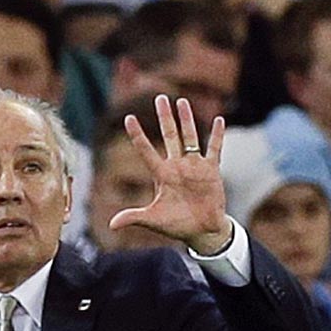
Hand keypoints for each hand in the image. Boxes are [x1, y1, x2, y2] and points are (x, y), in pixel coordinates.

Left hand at [109, 95, 230, 256]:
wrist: (201, 232)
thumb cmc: (177, 225)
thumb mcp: (153, 220)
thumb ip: (134, 218)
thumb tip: (112, 225)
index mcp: (162, 175)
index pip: (146, 151)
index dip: (138, 135)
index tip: (129, 118)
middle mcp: (177, 166)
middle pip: (170, 136)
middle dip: (164, 118)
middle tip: (159, 98)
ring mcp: (194, 166)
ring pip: (190, 137)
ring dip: (186, 120)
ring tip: (182, 102)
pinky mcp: (211, 171)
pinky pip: (214, 149)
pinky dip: (217, 135)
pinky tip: (218, 119)